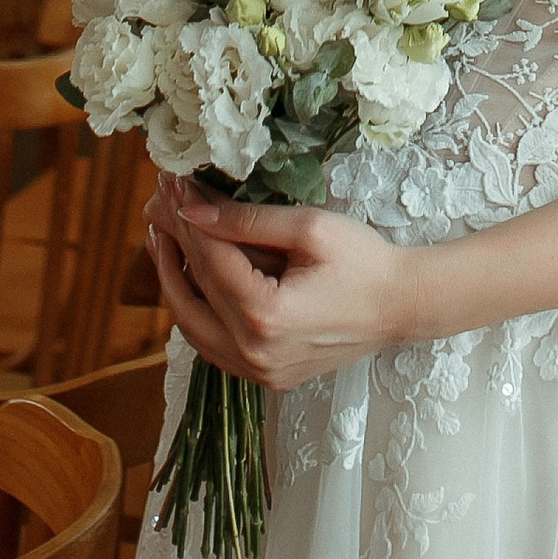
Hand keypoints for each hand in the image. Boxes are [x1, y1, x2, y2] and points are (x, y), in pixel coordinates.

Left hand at [144, 178, 420, 389]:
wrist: (400, 306)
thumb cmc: (364, 262)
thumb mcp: (310, 228)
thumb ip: (247, 220)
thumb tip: (192, 209)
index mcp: (265, 316)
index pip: (209, 259)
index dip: (186, 217)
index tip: (171, 183)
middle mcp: (253, 354)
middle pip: (193, 292)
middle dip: (171, 243)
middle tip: (157, 205)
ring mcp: (257, 372)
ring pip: (192, 327)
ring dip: (174, 281)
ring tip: (162, 238)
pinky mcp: (264, 376)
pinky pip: (212, 344)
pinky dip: (196, 310)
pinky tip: (191, 278)